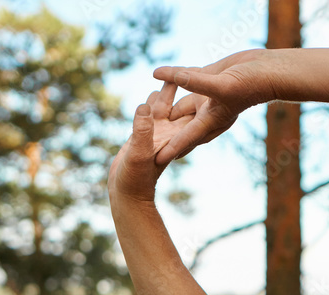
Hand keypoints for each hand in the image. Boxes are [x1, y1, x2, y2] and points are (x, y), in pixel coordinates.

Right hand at [108, 82, 192, 203]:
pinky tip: (153, 93)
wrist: (127, 195)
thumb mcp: (138, 152)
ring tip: (174, 72)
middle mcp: (169, 135)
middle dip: (186, 88)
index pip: (188, 110)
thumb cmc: (134, 179)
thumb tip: (145, 108)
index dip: (195, 94)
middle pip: (181, 105)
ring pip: (165, 108)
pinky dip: (152, 103)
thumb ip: (142, 131)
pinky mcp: (145, 137)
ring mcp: (158, 136)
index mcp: (173, 137)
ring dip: (169, 92)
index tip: (201, 75)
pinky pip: (151, 115)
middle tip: (194, 66)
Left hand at [152, 50, 278, 163]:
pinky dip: (174, 77)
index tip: (154, 160)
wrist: (268, 70)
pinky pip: (186, 80)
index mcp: (212, 119)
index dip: (171, 148)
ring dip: (165, 105)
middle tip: (145, 146)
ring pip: (181, 102)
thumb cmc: (252, 83)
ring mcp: (207, 96)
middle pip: (180, 126)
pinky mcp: (209, 79)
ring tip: (147, 112)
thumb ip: (193, 81)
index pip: (186, 138)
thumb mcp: (221, 85)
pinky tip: (160, 73)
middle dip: (165, 135)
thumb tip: (161, 74)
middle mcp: (207, 111)